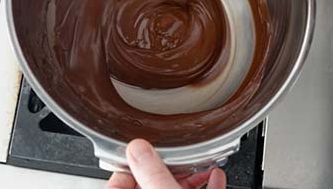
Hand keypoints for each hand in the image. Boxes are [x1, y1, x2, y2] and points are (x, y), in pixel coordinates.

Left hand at [106, 139, 225, 188]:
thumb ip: (151, 173)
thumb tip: (137, 148)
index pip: (118, 186)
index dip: (126, 166)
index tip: (136, 152)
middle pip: (151, 184)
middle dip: (166, 165)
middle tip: (171, 150)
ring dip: (190, 174)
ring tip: (198, 159)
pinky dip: (208, 186)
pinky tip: (215, 175)